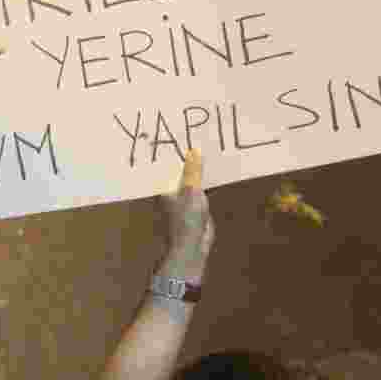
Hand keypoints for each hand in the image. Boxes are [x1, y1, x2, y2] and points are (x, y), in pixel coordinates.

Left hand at [156, 149, 213, 283]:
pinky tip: (216, 168)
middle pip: (180, 169)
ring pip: (192, 177)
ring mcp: (184, 197)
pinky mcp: (196, 204)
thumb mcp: (191, 190)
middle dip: (188, 157)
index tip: (180, 133)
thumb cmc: (186, 219)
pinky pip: (201, 187)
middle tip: (198, 137)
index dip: (172, 150)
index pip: (166, 164)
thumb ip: (193, 171)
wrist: (194, 245)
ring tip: (209, 147)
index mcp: (164, 186)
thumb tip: (193, 150)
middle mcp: (171, 190)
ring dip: (199, 168)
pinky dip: (207, 179)